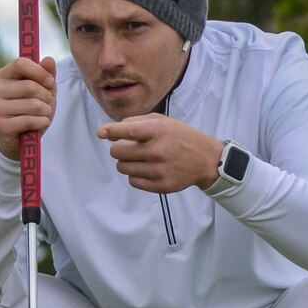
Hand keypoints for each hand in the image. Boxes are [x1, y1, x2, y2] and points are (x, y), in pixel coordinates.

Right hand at [0, 54, 57, 161]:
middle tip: (48, 103)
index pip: (20, 63)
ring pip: (32, 105)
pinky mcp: (0, 125)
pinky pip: (29, 120)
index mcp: (2, 76)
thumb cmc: (31, 109)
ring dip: (46, 111)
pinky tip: (41, 124)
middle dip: (47, 96)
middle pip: (30, 86)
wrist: (21, 139)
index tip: (50, 82)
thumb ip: (46, 73)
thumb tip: (49, 60)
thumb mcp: (42, 89)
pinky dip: (41, 123)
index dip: (40, 72)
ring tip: (44, 115)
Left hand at [96, 113, 224, 192]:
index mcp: (159, 131)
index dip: (111, 131)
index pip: (128, 130)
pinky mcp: (160, 186)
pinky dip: (135, 175)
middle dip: (119, 148)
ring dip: (126, 162)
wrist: (206, 160)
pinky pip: (132, 181)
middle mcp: (158, 151)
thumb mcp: (162, 121)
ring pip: (122, 168)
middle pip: (117, 152)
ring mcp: (159, 170)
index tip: (101, 132)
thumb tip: (109, 132)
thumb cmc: (180, 137)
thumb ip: (135, 123)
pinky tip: (147, 169)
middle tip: (131, 147)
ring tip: (141, 158)